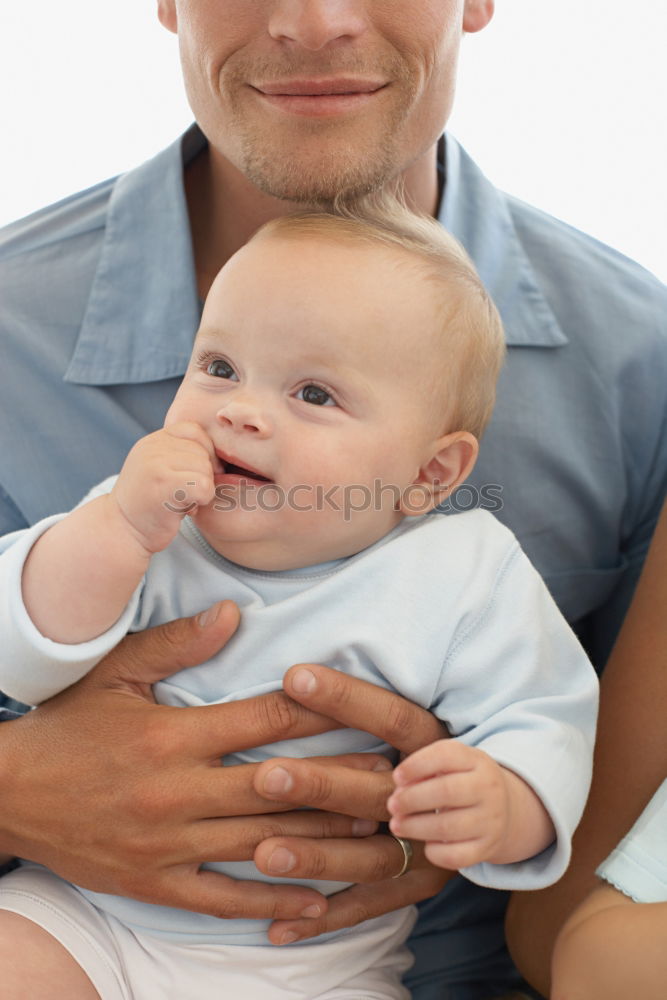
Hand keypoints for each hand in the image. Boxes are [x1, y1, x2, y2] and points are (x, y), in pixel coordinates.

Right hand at [0, 603, 382, 920]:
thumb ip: (177, 644)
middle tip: (392, 775)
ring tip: (374, 829)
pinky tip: (316, 899)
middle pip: (277, 785)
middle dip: (339, 779)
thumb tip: (234, 613)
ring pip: (262, 843)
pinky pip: (224, 897)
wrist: (11, 796)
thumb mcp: (115, 673)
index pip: (262, 720)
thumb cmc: (68, 727)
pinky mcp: (157, 883)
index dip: (317, 713)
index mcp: (171, 736)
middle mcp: (177, 793)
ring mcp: (169, 845)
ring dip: (323, 837)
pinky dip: (272, 898)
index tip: (364, 708)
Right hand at [111, 421, 216, 552]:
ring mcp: (156, 464)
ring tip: (182, 502)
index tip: (197, 476)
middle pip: (203, 452)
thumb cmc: (148, 506)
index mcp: (153, 441)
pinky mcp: (163, 484)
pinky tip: (186, 509)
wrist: (121, 532)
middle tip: (185, 495)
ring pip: (206, 469)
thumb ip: (179, 455)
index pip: (195, 431)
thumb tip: (221, 456)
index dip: (205, 454)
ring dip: (202, 491)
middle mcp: (152, 447)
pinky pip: (204, 486)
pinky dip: (202, 501)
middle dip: (203, 476)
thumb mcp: (159, 470)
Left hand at [248, 664, 454, 943]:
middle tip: (266, 777)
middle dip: (322, 786)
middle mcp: (438, 795)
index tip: (292, 677)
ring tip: (263, 854)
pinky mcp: (424, 884)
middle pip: (379, 791)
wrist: (499, 809)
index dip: (346, 697)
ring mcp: (436, 844)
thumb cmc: (431, 752)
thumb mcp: (412, 719)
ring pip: (374, 855)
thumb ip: (361, 700)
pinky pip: (372, 906)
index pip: (392, 716)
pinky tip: (279, 924)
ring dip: (319, 857)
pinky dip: (326, 917)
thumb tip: (297, 660)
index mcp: (436, 743)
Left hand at [387, 740, 510, 869]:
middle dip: (412, 799)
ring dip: (415, 827)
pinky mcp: (488, 848)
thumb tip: (400, 785)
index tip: (396, 776)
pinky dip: (435, 852)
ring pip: (448, 827)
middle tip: (392, 805)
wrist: (508, 810)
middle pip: (446, 791)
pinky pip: (457, 856)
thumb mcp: (452, 764)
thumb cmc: (464, 781)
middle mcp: (488, 788)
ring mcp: (491, 820)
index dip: (417, 765)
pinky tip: (425, 844)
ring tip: (397, 825)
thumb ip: (426, 767)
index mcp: (476, 760)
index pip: (446, 755)